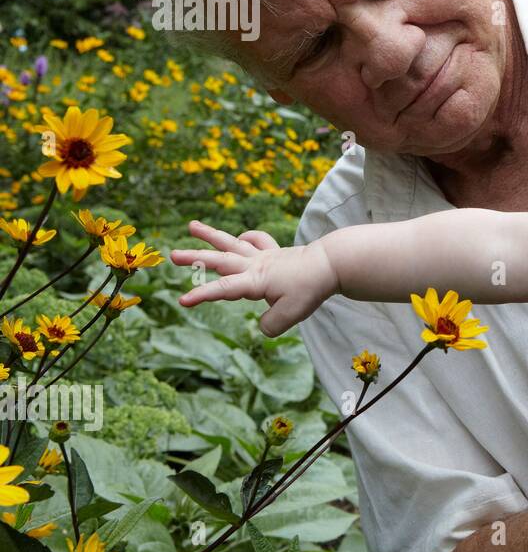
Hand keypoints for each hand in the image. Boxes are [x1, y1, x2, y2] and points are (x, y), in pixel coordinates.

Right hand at [170, 220, 339, 337]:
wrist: (332, 263)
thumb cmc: (311, 288)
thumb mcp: (290, 314)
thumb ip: (271, 325)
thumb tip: (262, 326)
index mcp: (255, 280)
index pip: (223, 289)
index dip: (202, 295)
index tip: (182, 300)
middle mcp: (255, 265)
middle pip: (220, 260)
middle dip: (195, 259)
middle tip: (171, 254)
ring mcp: (264, 256)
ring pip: (232, 243)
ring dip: (211, 236)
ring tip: (192, 225)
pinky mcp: (275, 252)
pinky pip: (257, 241)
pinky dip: (246, 238)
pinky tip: (240, 239)